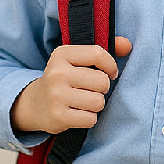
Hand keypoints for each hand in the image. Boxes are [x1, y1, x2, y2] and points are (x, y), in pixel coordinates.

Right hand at [12, 37, 131, 133]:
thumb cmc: (65, 79)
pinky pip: (90, 119)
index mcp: (62, 54)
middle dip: (103, 88)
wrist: (35, 104)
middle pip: (101, 81)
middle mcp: (57, 73)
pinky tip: (78, 113)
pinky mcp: (58, 116)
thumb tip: (128, 44)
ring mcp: (56, 95)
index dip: (110, 65)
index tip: (110, 72)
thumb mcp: (78, 60)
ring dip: (96, 104)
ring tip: (85, 101)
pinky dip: (89, 118)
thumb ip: (105, 50)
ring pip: (98, 102)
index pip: (97, 54)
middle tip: (92, 89)